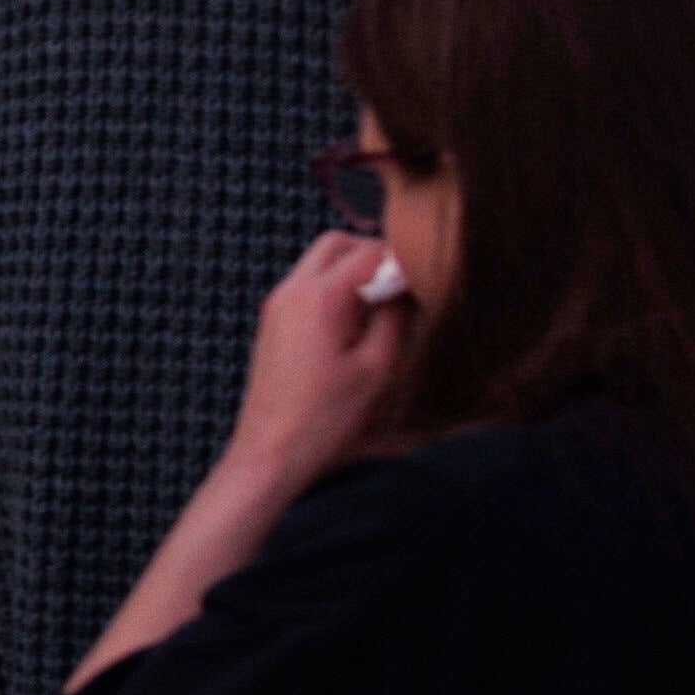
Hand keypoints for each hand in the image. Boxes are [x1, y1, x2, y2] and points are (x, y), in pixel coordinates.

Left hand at [217, 221, 418, 495]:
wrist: (271, 451)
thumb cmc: (325, 418)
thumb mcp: (378, 367)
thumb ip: (396, 315)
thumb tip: (406, 284)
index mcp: (320, 297)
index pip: (370, 250)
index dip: (402, 260)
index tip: (423, 282)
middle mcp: (292, 290)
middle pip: (338, 242)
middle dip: (374, 255)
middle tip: (401, 288)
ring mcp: (277, 305)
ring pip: (320, 261)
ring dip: (353, 271)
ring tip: (380, 309)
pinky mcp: (273, 322)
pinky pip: (307, 285)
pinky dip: (334, 289)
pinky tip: (354, 324)